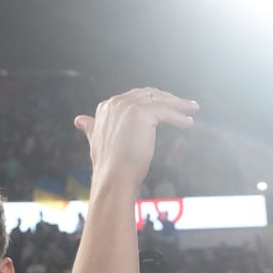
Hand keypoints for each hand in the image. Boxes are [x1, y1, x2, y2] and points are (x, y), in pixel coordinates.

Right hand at [73, 87, 197, 191]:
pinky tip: (189, 123)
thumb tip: (80, 120)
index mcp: (106, 107)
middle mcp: (115, 103)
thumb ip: (92, 128)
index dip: (152, 101)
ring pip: (159, 100)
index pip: (134, 97)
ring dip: (178, 104)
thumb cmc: (109, 167)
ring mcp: (128, 107)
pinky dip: (179, 116)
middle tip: (184, 105)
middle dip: (167, 98)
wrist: (113, 178)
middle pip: (148, 95)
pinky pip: (166, 111)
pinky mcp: (142, 114)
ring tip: (192, 109)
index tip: (166, 106)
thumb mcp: (98, 141)